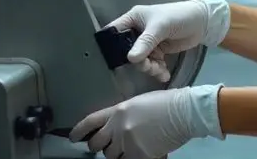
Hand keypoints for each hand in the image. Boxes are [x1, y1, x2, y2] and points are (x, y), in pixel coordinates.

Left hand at [70, 85, 223, 158]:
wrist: (183, 112)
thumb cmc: (166, 103)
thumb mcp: (139, 104)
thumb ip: (124, 115)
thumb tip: (117, 129)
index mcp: (117, 110)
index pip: (90, 121)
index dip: (78, 131)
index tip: (73, 137)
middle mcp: (117, 126)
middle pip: (96, 144)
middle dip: (99, 147)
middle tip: (106, 148)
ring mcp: (127, 142)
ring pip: (111, 156)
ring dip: (118, 154)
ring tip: (130, 149)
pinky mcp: (138, 155)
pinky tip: (143, 154)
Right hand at [109, 0, 229, 81]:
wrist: (202, 22)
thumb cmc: (179, 16)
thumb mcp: (161, 27)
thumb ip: (146, 42)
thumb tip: (131, 59)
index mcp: (133, 19)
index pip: (114, 32)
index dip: (111, 46)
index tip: (115, 60)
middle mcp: (137, 30)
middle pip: (128, 51)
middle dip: (138, 62)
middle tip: (149, 66)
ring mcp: (148, 42)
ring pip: (140, 60)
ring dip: (149, 68)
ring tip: (160, 71)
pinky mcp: (159, 50)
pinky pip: (152, 63)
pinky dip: (157, 70)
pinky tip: (165, 74)